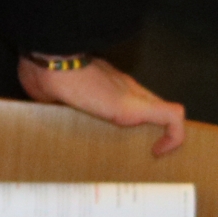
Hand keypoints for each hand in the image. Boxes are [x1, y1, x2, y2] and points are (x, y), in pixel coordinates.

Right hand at [18, 55, 187, 156]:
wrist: (53, 65)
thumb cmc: (43, 75)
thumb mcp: (47, 94)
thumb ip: (55, 103)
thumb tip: (48, 111)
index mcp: (101, 83)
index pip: (124, 95)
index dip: (128, 111)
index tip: (118, 133)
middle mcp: (122, 86)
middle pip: (148, 104)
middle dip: (148, 126)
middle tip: (140, 147)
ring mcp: (133, 96)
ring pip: (163, 111)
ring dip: (161, 132)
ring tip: (153, 152)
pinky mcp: (140, 107)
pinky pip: (173, 118)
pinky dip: (174, 136)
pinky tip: (159, 152)